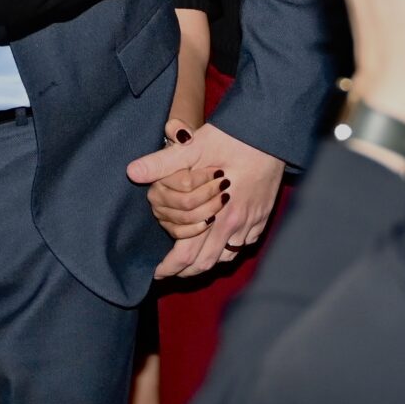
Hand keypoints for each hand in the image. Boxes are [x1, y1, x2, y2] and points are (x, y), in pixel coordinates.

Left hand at [127, 121, 285, 278]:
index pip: (188, 254)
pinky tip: (218, 243)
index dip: (169, 267)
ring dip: (207, 261)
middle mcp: (237, 224)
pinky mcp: (264, 216)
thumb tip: (132, 172)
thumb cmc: (235, 136)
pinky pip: (244, 244)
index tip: (156, 272)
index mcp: (218, 213)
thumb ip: (164, 163)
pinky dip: (228, 250)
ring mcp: (253, 222)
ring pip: (227, 257)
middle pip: (207, 263)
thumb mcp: (196, 146)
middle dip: (185, 271)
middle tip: (169, 270)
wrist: (272, 131)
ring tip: (191, 260)